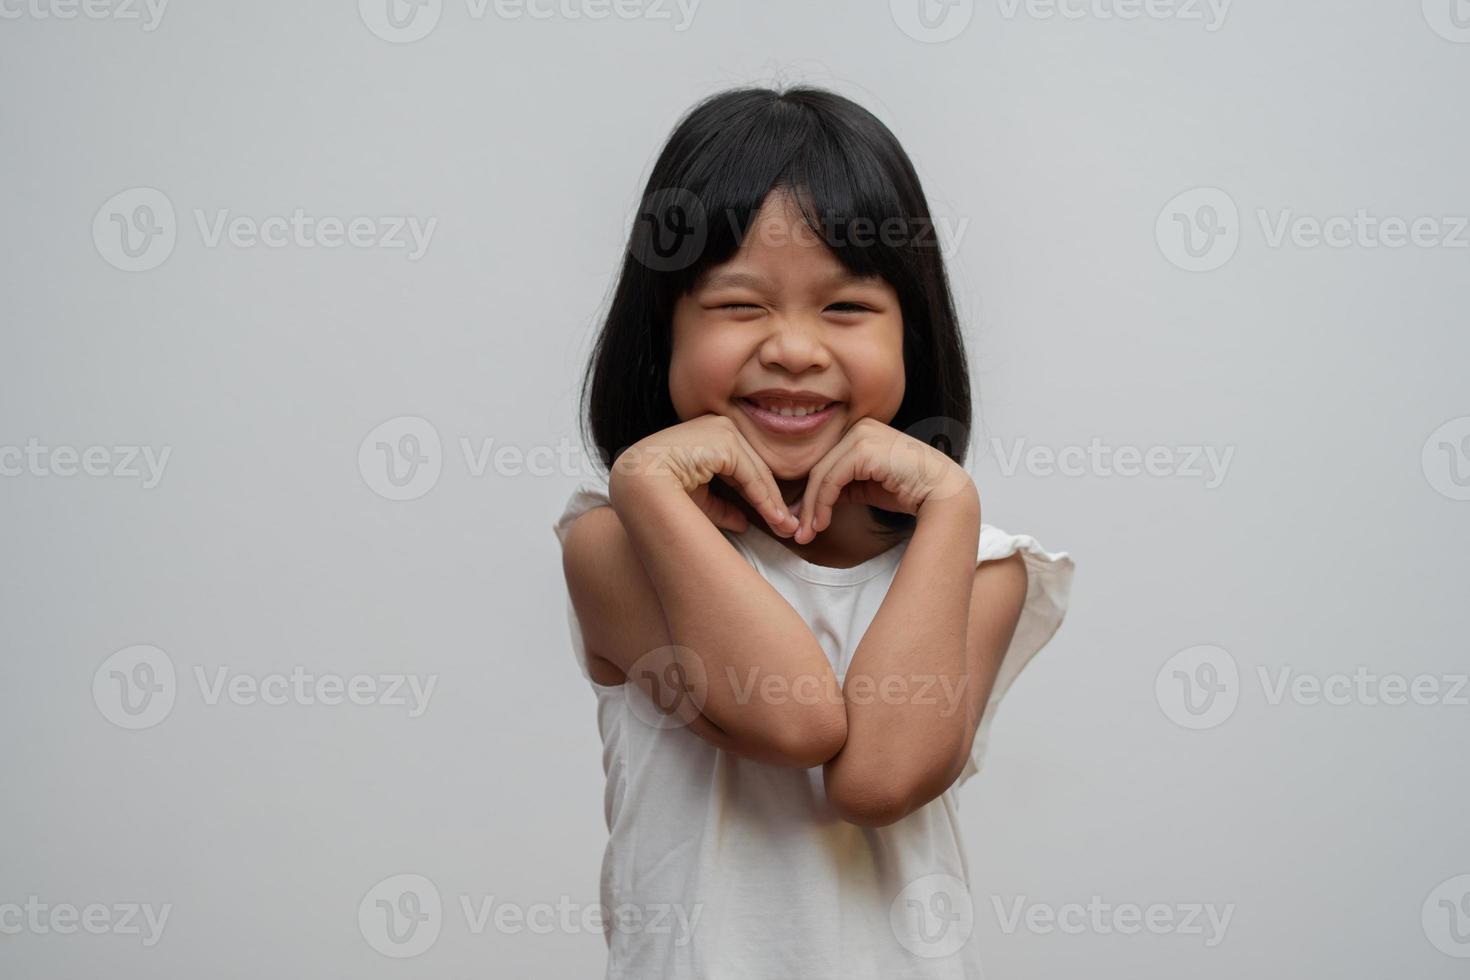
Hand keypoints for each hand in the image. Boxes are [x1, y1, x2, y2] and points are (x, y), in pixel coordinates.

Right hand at [610, 414, 799, 536]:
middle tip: (789, 527)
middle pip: (756, 469)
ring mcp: (723, 430)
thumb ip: (723, 508)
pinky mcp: (725, 439)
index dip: (763, 496)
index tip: (778, 521)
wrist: (639, 481)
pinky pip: (752, 475)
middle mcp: (720, 427)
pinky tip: (775, 518)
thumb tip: (745, 524)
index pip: (746, 468)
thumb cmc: (660, 490)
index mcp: (712, 436)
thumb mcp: (699, 500)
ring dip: (774, 503)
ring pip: (758, 472)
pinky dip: (765, 499)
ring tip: (786, 528)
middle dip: (774, 501)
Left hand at [792, 418, 974, 544]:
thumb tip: (812, 503)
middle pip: (819, 468)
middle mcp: (859, 428)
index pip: (826, 464)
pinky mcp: (863, 448)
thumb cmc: (910, 490)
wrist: (942, 491)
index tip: (804, 522)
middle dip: (806, 504)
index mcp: (860, 432)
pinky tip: (821, 523)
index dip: (810, 495)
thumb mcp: (867, 487)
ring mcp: (861, 435)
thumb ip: (842, 487)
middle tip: (800, 532)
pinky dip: (821, 503)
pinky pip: (831, 479)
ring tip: (808, 533)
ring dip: (811, 508)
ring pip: (821, 475)